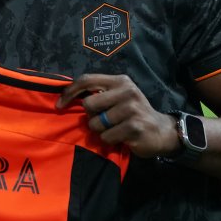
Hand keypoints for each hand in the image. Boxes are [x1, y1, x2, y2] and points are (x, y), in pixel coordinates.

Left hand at [57, 74, 179, 158]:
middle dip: (91, 116)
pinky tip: (122, 137)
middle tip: (104, 120)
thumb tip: (68, 97)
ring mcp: (131, 109)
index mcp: (120, 81)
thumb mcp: (119, 96)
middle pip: (89, 104)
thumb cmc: (133, 113)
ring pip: (96, 123)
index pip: (87, 79)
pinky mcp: (134, 127)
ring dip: (101, 130)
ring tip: (115, 128)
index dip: (70, 92)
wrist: (161, 130)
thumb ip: (99, 93)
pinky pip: (106, 136)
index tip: (60, 105)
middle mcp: (127, 91)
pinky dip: (109, 140)